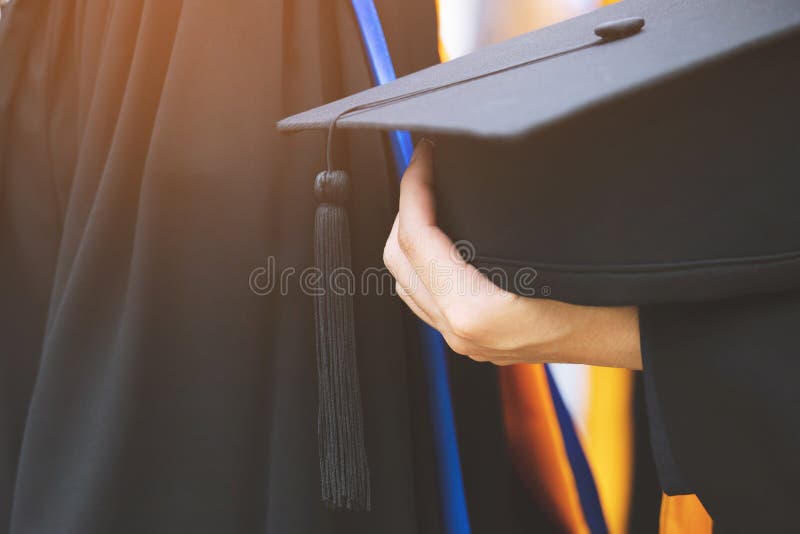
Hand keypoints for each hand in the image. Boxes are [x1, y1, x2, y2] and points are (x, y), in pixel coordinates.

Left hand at [383, 139, 641, 369]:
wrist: (635, 337)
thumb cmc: (609, 295)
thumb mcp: (552, 245)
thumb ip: (497, 214)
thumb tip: (461, 169)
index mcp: (472, 311)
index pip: (417, 236)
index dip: (414, 186)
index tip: (423, 155)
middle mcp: (460, 332)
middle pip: (399, 260)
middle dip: (407, 207)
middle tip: (427, 170)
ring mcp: (465, 342)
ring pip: (407, 281)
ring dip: (411, 237)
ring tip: (431, 198)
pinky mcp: (476, 342)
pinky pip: (426, 299)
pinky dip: (424, 265)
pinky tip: (443, 239)